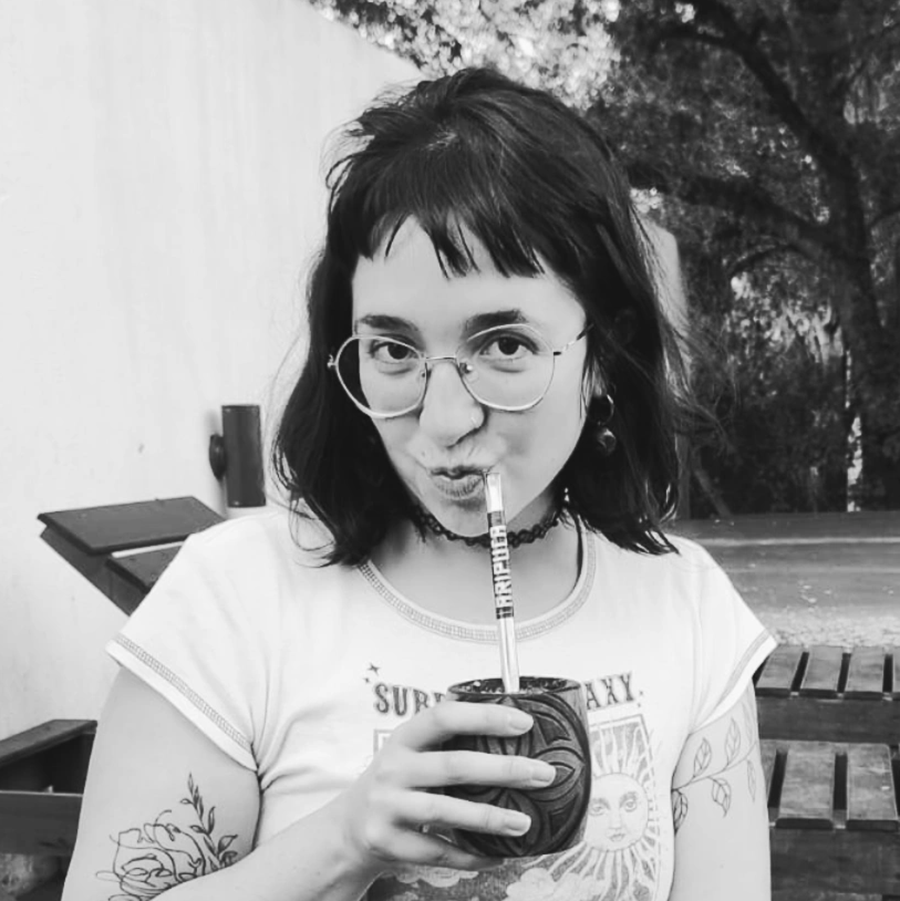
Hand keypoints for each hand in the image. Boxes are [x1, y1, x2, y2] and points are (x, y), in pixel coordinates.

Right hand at [328, 701, 556, 874]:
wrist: (348, 827)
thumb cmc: (396, 781)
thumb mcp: (411, 752)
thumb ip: (447, 740)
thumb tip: (510, 726)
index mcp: (404, 738)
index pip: (444, 717)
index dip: (484, 717)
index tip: (522, 722)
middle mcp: (393, 768)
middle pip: (454, 766)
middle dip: (504, 769)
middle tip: (542, 774)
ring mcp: (388, 806)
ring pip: (446, 812)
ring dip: (490, 817)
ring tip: (524, 822)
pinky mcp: (387, 842)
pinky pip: (437, 851)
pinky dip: (470, 855)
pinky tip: (497, 854)